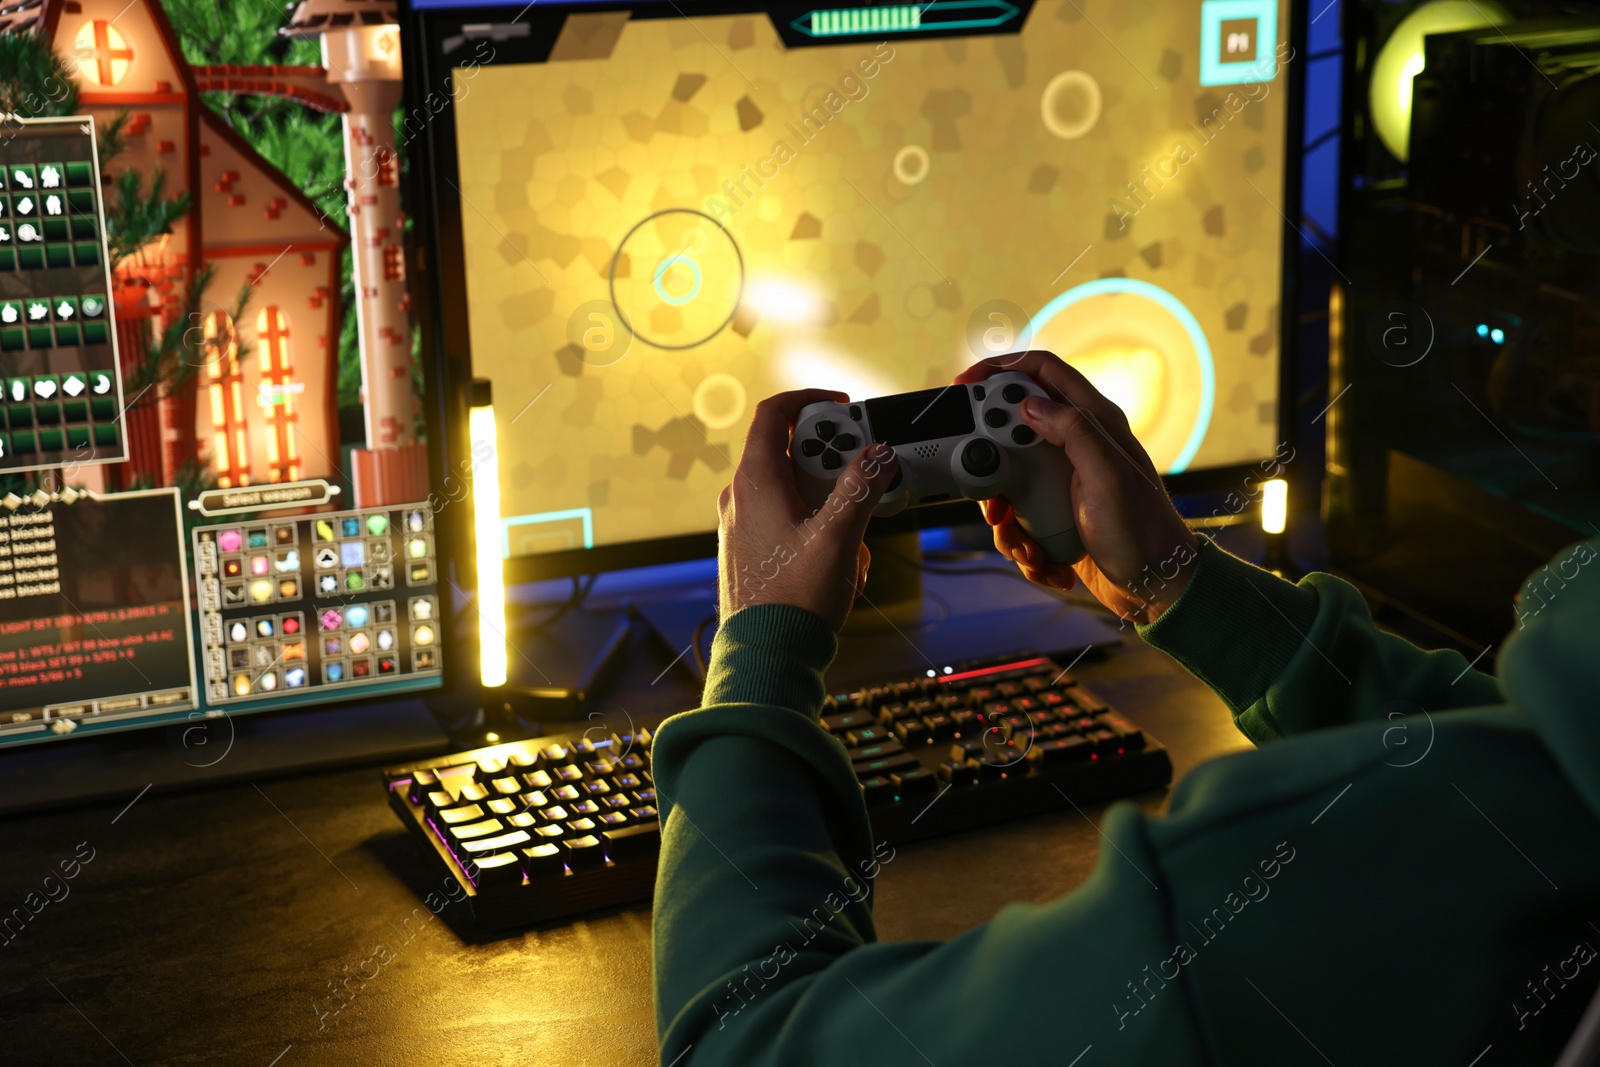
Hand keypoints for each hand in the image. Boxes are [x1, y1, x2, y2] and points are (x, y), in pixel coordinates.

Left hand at [717, 390, 899, 630]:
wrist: (767, 654)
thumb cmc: (794, 600)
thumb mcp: (839, 537)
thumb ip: (861, 489)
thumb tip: (879, 454)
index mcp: (755, 482)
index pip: (773, 414)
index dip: (810, 400)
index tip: (844, 408)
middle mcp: (742, 497)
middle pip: (790, 451)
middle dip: (834, 463)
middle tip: (862, 478)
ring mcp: (744, 523)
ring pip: (795, 488)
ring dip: (831, 501)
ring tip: (852, 537)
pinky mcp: (752, 547)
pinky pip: (789, 518)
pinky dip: (818, 524)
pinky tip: (840, 559)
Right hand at [953, 352, 1198, 624]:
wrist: (1155, 586)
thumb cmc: (1143, 532)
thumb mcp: (1108, 476)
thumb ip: (1072, 430)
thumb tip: (1029, 404)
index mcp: (1094, 421)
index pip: (1042, 371)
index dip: (1001, 368)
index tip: (965, 384)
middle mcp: (1075, 444)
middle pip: (1010, 430)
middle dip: (991, 464)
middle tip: (992, 494)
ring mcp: (1061, 480)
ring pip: (1006, 481)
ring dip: (1005, 518)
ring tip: (1027, 545)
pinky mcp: (1052, 512)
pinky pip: (1016, 519)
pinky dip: (1021, 544)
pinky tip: (1044, 560)